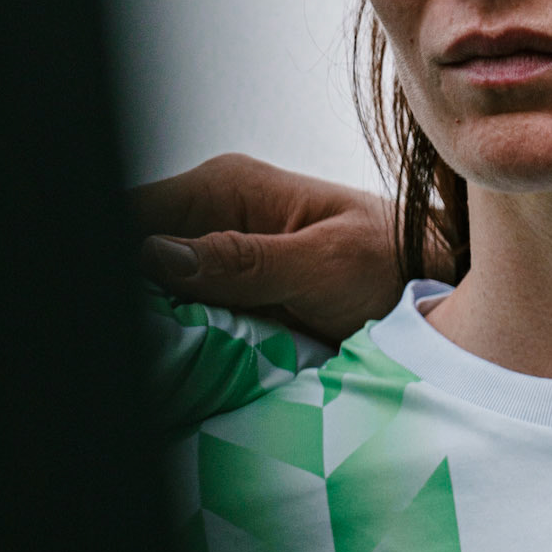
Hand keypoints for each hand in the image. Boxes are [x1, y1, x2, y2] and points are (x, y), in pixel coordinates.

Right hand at [133, 153, 409, 345]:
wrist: (437, 286)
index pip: (135, 211)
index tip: (126, 308)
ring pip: (154, 291)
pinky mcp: (229, 297)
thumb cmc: (394, 263)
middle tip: (145, 343)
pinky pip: (184, 317)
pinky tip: (180, 364)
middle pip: (137, 254)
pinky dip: (179, 340)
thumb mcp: (324, 265)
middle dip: (136, 299)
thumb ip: (244, 262)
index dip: (115, 257)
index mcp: (227, 187)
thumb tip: (155, 256)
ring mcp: (218, 259)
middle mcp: (213, 216)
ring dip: (156, 324)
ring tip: (160, 357)